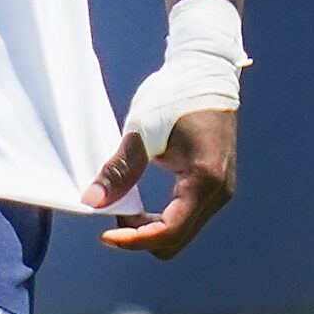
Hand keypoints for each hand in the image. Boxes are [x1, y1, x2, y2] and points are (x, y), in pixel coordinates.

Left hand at [82, 108, 237, 257]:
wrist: (205, 74)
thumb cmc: (173, 97)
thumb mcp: (142, 132)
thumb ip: (120, 170)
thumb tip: (93, 201)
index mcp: (204, 180)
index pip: (169, 230)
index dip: (135, 239)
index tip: (105, 236)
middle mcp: (219, 193)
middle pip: (176, 240)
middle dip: (141, 236)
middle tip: (109, 213)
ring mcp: (220, 191)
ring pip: (182, 232)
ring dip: (151, 228)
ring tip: (121, 207)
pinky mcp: (215, 186)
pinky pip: (186, 217)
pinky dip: (162, 218)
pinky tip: (139, 203)